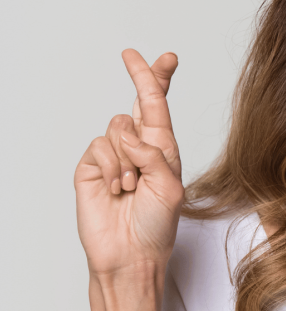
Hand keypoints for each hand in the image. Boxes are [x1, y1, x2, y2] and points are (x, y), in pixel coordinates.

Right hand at [74, 50, 183, 277]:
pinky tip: (116, 188)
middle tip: (132, 55)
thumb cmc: (156, 225)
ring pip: (118, 127)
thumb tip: (129, 132)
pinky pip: (100, 146)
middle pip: (139, 101)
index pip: (161, 107)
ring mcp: (114, 156)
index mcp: (164, 149)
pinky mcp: (91, 167)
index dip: (160, 80)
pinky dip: (111, 166)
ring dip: (128, 157)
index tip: (166, 56)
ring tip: (131, 187)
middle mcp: (140, 147)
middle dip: (141, 76)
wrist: (129, 255)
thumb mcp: (170, 187)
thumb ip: (154, 154)